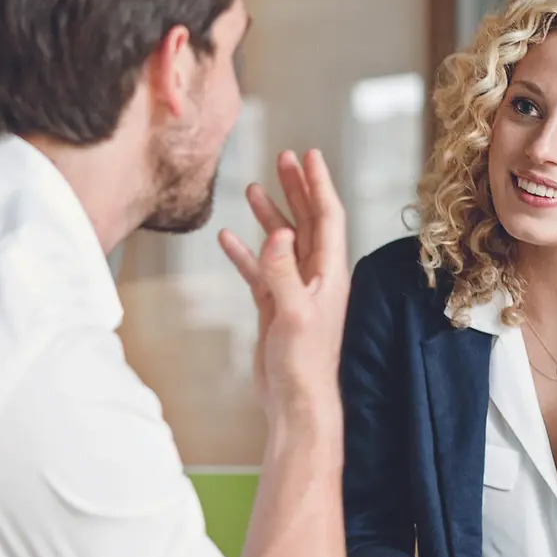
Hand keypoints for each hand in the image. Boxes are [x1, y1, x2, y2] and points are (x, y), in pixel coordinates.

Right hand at [219, 150, 348, 420]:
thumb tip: (279, 233)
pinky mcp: (276, 308)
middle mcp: (316, 278)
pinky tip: (228, 239)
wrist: (295, 402)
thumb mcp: (294, 314)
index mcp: (329, 274)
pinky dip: (245, 254)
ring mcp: (295, 291)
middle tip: (283, 158)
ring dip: (270, 216)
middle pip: (308, 222)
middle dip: (296, 189)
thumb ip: (283, 272)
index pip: (328, 217)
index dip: (318, 184)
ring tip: (253, 189)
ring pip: (283, 244)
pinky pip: (260, 272)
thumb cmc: (304, 364)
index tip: (309, 155)